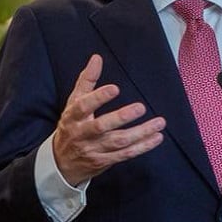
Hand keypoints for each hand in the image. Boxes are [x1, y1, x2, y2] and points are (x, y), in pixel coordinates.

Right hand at [52, 54, 165, 185]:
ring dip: (140, 133)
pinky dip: (142, 147)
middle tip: (140, 107)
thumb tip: (97, 58)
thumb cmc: (71, 126)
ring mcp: (94, 150)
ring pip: (118, 142)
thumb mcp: (73, 102)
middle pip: (101, 127)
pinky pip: (126, 154)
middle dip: (121, 118)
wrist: (62, 163)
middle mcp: (82, 134)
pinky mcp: (104, 161)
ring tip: (159, 123)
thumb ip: (86, 80)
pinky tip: (156, 138)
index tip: (115, 89)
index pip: (83, 106)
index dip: (98, 98)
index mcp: (73, 117)